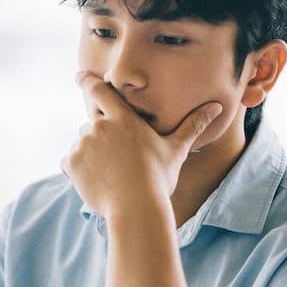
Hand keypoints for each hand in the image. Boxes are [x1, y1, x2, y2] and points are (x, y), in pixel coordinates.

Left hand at [60, 72, 221, 219]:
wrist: (136, 209)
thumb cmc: (158, 179)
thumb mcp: (176, 150)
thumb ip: (192, 125)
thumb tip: (216, 107)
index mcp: (122, 118)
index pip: (99, 90)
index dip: (88, 81)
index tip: (80, 76)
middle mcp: (99, 127)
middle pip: (93, 124)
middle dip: (102, 138)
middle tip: (118, 159)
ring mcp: (83, 145)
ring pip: (82, 144)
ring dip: (90, 154)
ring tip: (111, 173)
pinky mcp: (71, 164)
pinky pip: (69, 162)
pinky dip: (78, 170)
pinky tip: (97, 181)